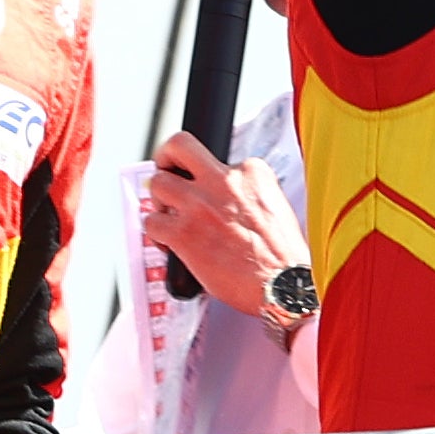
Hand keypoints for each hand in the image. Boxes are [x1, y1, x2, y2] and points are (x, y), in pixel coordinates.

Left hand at [140, 133, 309, 322]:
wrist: (283, 287)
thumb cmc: (282, 256)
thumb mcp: (275, 205)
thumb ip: (247, 192)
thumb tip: (225, 196)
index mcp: (251, 171)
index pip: (214, 156)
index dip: (205, 175)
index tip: (204, 188)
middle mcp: (224, 181)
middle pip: (178, 147)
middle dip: (166, 157)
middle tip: (166, 171)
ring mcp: (200, 206)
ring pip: (158, 184)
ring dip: (160, 201)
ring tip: (169, 216)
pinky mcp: (183, 233)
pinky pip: (151, 222)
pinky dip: (156, 233)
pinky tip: (169, 242)